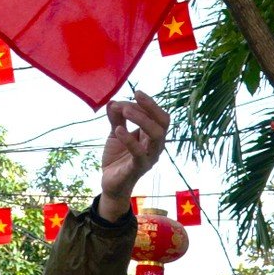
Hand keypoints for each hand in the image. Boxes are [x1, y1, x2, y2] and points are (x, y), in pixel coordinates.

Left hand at [97, 91, 169, 221]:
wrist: (110, 182)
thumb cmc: (118, 157)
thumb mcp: (116, 133)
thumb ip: (116, 118)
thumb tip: (112, 101)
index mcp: (152, 136)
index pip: (158, 115)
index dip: (149, 103)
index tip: (135, 92)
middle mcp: (155, 146)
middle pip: (163, 123)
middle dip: (150, 107)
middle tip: (134, 97)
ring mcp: (149, 157)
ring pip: (157, 135)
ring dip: (142, 119)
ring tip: (124, 111)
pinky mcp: (138, 168)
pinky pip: (139, 153)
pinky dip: (129, 139)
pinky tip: (118, 130)